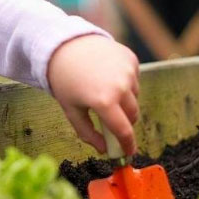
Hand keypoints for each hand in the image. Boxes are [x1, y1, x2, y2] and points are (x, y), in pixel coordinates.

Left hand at [47, 34, 139, 155]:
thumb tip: (104, 150)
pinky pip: (134, 79)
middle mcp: (120, 86)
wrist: (64, 45)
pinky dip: (125, 82)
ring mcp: (128, 71)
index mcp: (104, 101)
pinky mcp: (131, 59)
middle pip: (132, 115)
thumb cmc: (64, 79)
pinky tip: (107, 74)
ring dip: (124, 99)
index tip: (128, 153)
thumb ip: (87, 133)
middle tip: (108, 117)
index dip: (128, 145)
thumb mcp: (71, 109)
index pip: (124, 131)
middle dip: (123, 121)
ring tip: (101, 88)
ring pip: (134, 97)